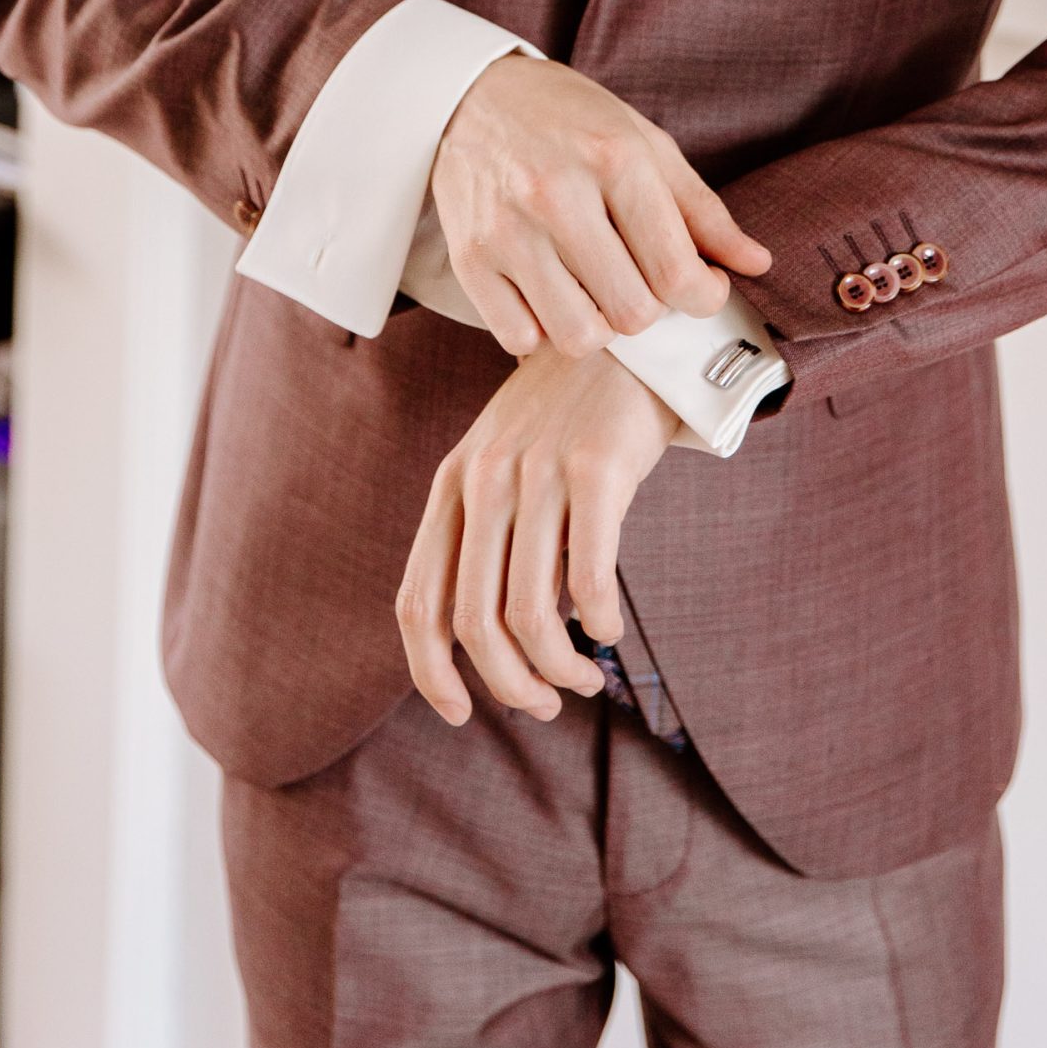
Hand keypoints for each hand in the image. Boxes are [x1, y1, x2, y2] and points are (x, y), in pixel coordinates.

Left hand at [395, 344, 677, 725]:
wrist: (628, 335)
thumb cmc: (569, 413)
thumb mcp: (504, 460)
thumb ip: (486, 532)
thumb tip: (495, 640)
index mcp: (453, 484)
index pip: (417, 602)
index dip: (429, 673)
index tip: (459, 712)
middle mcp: (485, 479)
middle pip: (474, 622)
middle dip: (508, 684)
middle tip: (543, 705)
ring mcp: (539, 471)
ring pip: (531, 612)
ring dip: (558, 667)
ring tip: (585, 678)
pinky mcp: (596, 468)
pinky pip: (590, 577)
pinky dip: (600, 623)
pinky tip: (610, 630)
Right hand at [429, 52, 770, 357]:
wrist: (472, 96)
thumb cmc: (570, 120)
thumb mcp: (644, 142)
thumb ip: (702, 209)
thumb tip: (757, 263)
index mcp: (614, 158)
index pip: (677, 272)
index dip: (705, 296)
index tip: (702, 287)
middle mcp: (556, 195)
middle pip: (633, 314)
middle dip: (650, 308)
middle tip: (641, 278)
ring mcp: (506, 230)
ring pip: (578, 337)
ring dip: (598, 326)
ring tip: (596, 290)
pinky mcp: (468, 259)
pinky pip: (521, 339)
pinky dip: (544, 329)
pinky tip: (551, 294)